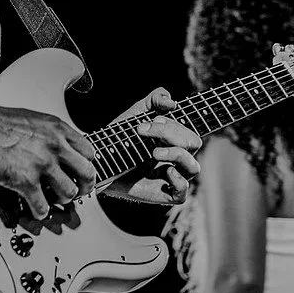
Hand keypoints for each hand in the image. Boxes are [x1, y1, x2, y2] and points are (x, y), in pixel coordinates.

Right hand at [0, 99, 97, 219]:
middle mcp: (54, 146)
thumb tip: (54, 148)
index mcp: (56, 129)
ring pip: (69, 192)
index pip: (88, 151)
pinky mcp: (26, 181)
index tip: (83, 172)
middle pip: (87, 173)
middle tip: (78, 192)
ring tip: (53, 200)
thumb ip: (47, 134)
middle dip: (84, 187)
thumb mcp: (30, 120)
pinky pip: (43, 206)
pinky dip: (40, 212)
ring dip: (62, 200)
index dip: (86, 165)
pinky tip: (35, 209)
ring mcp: (42, 164)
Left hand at [101, 87, 201, 204]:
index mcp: (175, 140)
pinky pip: (183, 191)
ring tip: (154, 152)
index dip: (172, 124)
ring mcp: (173, 177)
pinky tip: (165, 172)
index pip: (188, 131)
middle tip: (142, 132)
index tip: (150, 121)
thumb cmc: (120, 138)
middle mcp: (177, 158)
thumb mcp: (136, 113)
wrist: (100, 161)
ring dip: (176, 154)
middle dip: (170, 134)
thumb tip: (172, 102)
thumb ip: (155, 98)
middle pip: (193, 143)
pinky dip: (178, 180)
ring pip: (194, 166)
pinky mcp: (164, 194)